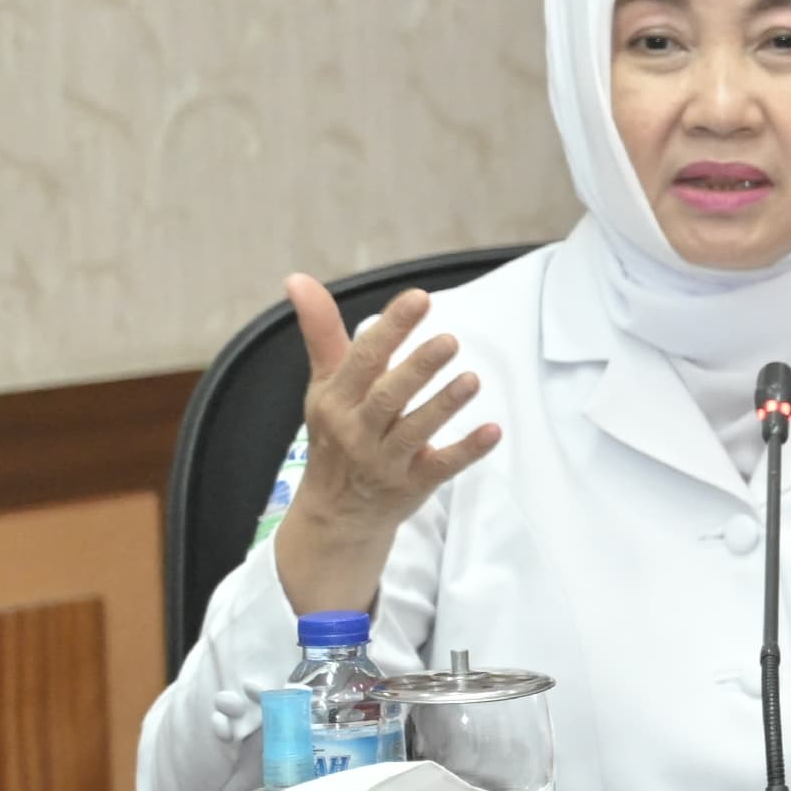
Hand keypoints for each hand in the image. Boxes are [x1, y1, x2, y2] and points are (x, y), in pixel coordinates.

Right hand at [268, 277, 502, 615]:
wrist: (335, 511)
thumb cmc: (335, 433)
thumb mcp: (323, 384)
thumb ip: (322, 332)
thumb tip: (297, 278)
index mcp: (335, 399)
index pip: (362, 359)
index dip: (391, 328)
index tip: (420, 298)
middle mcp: (356, 429)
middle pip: (388, 396)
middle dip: (418, 368)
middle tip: (450, 341)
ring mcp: (384, 460)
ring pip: (415, 431)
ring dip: (444, 405)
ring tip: (472, 380)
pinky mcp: (412, 484)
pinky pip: (441, 466)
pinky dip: (467, 451)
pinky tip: (492, 430)